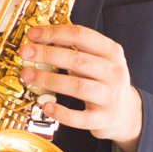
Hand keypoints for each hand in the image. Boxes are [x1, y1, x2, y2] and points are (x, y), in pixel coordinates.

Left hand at [21, 22, 142, 147]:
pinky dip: (62, 112)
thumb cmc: (104, 83)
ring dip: (49, 80)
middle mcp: (113, 72)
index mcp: (111, 52)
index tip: (32, 34)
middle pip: (77, 59)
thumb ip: (75, 51)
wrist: (127, 114)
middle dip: (47, 54)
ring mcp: (110, 96)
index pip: (81, 35)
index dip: (54, 33)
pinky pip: (81, 117)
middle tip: (25, 53)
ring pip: (77, 86)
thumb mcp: (98, 61)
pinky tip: (46, 106)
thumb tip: (39, 42)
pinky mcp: (104, 119)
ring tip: (28, 76)